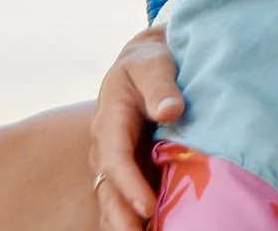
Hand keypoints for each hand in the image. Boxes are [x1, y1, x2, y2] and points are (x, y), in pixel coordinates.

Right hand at [90, 27, 181, 229]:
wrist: (147, 63)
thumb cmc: (150, 62)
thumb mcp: (153, 64)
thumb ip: (161, 85)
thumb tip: (170, 111)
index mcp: (110, 121)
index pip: (116, 160)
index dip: (130, 186)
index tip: (148, 207)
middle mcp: (107, 148)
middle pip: (109, 189)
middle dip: (122, 217)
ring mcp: (117, 162)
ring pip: (113, 200)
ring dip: (125, 222)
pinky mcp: (131, 169)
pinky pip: (127, 199)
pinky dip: (134, 217)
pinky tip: (155, 228)